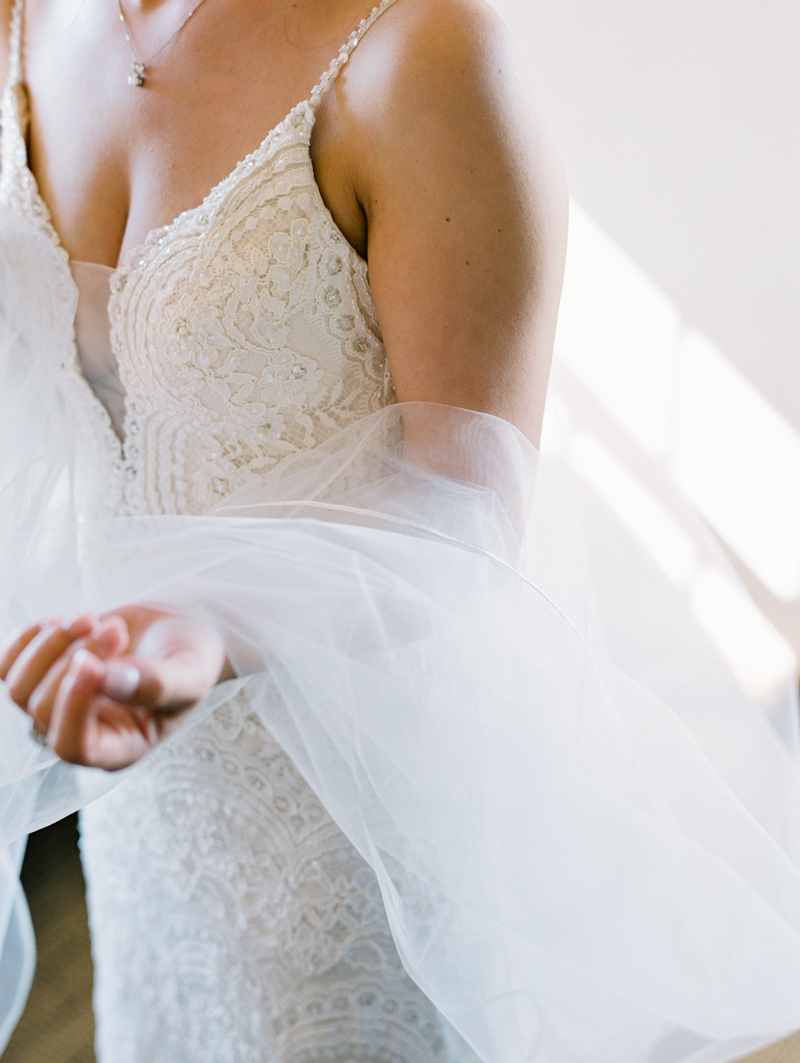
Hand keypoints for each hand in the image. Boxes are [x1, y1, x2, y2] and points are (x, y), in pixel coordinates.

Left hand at [0, 606, 233, 769]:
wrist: (183, 629)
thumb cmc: (192, 657)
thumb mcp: (190, 673)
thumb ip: (155, 683)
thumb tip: (108, 679)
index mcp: (119, 747)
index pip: (73, 746)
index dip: (72, 707)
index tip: (91, 662)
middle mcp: (84, 731)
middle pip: (44, 708)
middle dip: (78, 657)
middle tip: (118, 629)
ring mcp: (60, 703)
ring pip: (19, 687)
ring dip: (53, 644)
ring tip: (93, 619)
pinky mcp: (45, 673)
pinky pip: (7, 666)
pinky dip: (29, 638)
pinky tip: (66, 622)